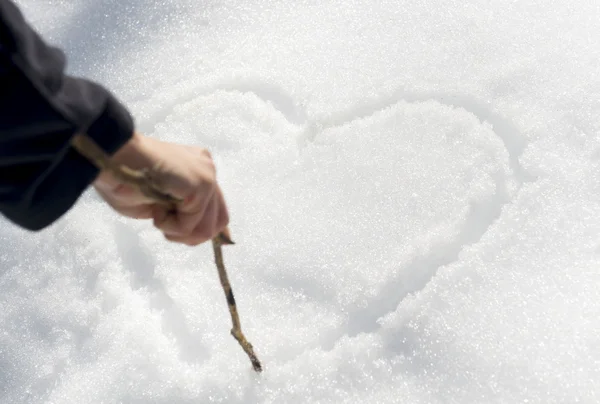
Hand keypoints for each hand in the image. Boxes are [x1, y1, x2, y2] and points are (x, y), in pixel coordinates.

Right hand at [93, 132, 228, 245]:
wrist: (112, 159)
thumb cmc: (123, 180)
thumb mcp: (159, 202)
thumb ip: (181, 212)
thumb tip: (196, 234)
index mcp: (197, 170)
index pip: (216, 209)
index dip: (202, 229)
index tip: (182, 236)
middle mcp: (207, 169)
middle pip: (218, 222)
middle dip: (189, 234)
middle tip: (162, 222)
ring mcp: (207, 176)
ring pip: (205, 229)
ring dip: (174, 229)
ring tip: (156, 211)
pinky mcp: (202, 185)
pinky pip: (189, 225)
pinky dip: (167, 224)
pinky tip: (154, 205)